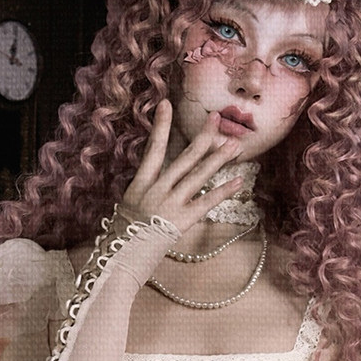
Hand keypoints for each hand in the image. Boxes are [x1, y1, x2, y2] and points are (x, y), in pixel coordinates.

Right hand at [116, 100, 249, 254]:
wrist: (121, 258)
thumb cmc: (124, 236)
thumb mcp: (130, 206)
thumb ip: (146, 190)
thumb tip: (159, 179)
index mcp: (141, 183)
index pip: (153, 148)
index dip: (160, 125)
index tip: (167, 103)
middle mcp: (156, 189)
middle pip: (184, 157)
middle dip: (202, 136)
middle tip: (216, 118)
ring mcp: (170, 203)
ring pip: (199, 175)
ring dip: (218, 159)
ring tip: (235, 145)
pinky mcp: (182, 220)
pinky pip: (207, 202)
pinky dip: (224, 191)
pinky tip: (239, 180)